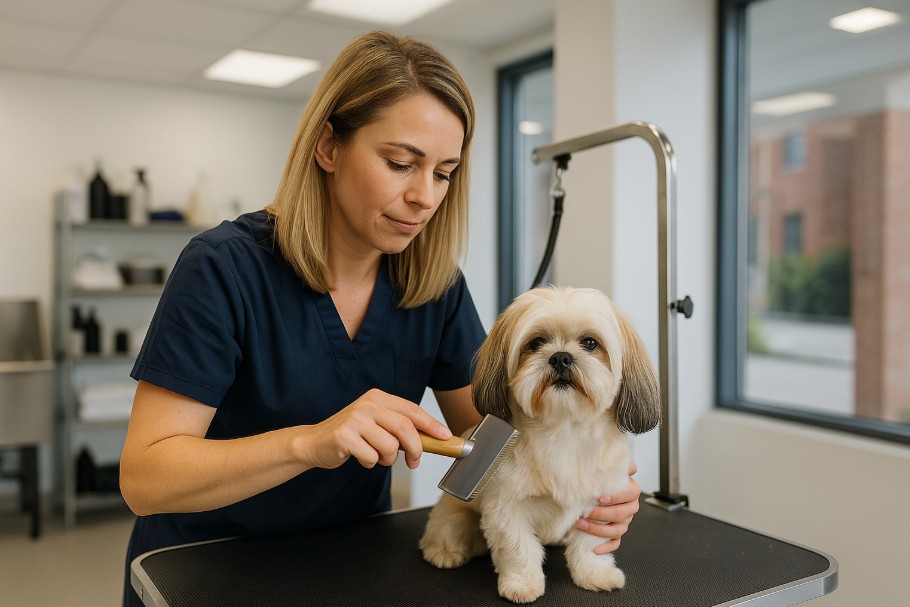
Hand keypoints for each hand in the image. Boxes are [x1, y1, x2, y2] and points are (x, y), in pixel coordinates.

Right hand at [300, 388, 451, 470]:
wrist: (315, 442)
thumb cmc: (351, 435)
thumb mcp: (377, 424)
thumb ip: (400, 428)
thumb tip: (433, 440)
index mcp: (378, 398)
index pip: (412, 410)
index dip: (431, 424)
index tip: (445, 436)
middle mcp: (367, 404)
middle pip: (405, 428)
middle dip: (415, 448)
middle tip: (414, 461)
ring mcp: (355, 419)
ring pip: (390, 447)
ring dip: (387, 460)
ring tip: (376, 456)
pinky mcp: (344, 436)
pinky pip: (371, 457)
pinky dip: (370, 463)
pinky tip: (360, 456)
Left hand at [575, 460, 640, 554]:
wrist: (591, 492)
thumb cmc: (599, 480)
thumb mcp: (605, 469)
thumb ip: (615, 464)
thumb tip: (622, 457)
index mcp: (631, 490)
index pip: (630, 493)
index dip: (616, 496)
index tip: (600, 497)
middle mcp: (630, 507)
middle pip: (622, 514)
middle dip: (603, 514)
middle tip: (586, 512)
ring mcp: (624, 522)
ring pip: (617, 530)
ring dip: (599, 529)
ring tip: (581, 525)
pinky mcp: (617, 534)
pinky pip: (615, 543)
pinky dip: (606, 547)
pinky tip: (594, 548)